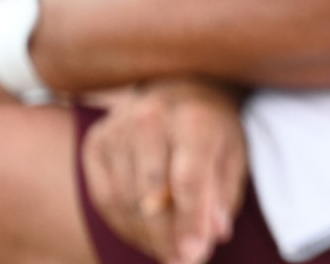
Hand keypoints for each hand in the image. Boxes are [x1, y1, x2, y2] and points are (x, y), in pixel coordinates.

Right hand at [81, 80, 246, 263]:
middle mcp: (151, 118)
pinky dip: (125, 225)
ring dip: (146, 237)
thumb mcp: (233, 153)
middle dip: (168, 238)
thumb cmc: (214, 126)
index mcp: (194, 117)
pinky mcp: (95, 141)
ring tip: (168, 253)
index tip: (195, 256)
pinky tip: (144, 237)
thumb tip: (213, 235)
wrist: (181, 84)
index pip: (188, 179)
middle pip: (153, 197)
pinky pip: (105, 198)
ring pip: (126, 202)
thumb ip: (223, 194)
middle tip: (182, 262)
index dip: (191, 222)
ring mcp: (117, 128)